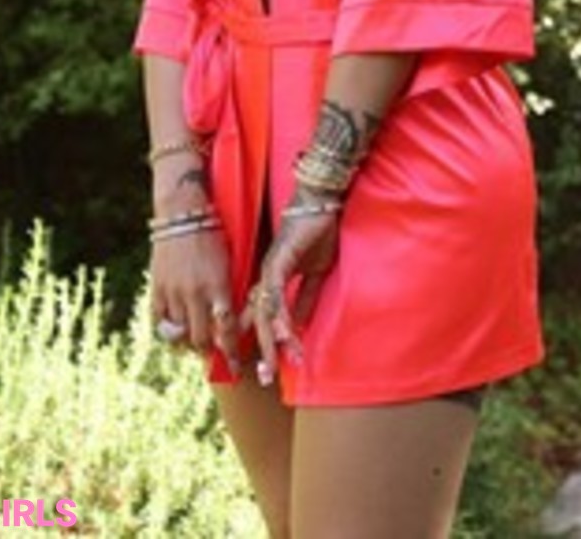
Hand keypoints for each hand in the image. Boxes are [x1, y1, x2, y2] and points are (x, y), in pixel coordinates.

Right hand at [150, 229, 239, 374]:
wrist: (182, 213)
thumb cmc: (214, 233)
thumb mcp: (230, 260)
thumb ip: (230, 290)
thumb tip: (235, 319)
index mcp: (218, 285)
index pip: (226, 330)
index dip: (232, 353)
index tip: (236, 368)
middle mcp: (194, 292)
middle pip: (201, 339)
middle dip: (210, 354)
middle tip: (216, 359)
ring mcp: (173, 291)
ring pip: (179, 334)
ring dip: (188, 344)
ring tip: (195, 345)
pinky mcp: (156, 287)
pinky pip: (158, 320)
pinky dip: (167, 331)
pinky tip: (174, 333)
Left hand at [242, 199, 340, 384]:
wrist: (321, 203)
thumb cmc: (318, 233)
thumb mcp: (316, 273)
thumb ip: (305, 298)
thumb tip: (298, 325)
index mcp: (273, 280)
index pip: (263, 316)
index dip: (263, 341)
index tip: (267, 368)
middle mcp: (266, 277)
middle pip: (259, 320)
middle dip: (263, 350)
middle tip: (268, 378)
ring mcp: (270, 269)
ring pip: (265, 311)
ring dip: (272, 339)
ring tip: (277, 364)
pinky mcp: (279, 260)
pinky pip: (277, 293)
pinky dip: (280, 314)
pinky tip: (285, 333)